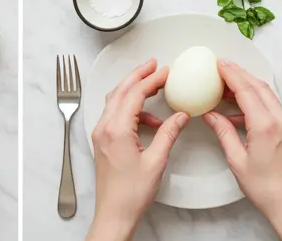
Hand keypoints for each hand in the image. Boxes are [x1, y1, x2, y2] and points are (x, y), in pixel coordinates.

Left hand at [86, 59, 188, 240]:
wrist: (113, 215)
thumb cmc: (131, 194)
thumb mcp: (156, 161)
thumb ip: (168, 133)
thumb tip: (180, 116)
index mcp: (117, 129)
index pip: (135, 93)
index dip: (152, 79)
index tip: (165, 71)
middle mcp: (105, 127)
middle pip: (121, 90)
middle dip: (138, 75)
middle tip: (154, 65)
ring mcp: (101, 134)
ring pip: (115, 100)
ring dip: (132, 88)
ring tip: (152, 84)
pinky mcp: (102, 141)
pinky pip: (114, 114)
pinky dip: (130, 107)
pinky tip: (148, 119)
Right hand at [205, 61, 281, 240]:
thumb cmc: (265, 189)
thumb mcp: (237, 161)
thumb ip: (224, 132)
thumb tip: (211, 115)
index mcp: (265, 126)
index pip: (246, 90)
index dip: (231, 74)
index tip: (219, 64)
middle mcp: (281, 119)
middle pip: (258, 86)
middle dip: (240, 73)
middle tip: (223, 67)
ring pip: (267, 94)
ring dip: (249, 86)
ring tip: (228, 86)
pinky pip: (273, 106)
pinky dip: (257, 101)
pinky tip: (241, 110)